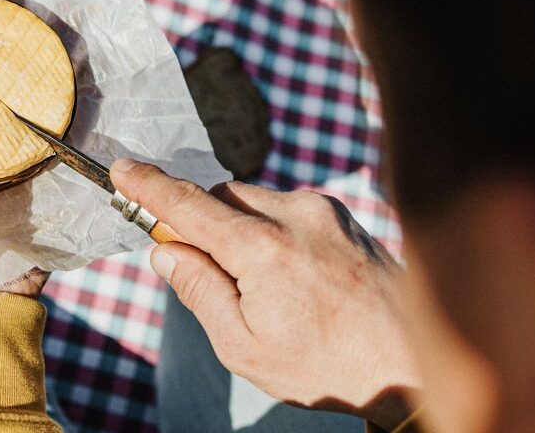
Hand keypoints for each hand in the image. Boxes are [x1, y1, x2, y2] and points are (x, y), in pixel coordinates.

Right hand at [113, 159, 421, 429]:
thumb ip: (200, 292)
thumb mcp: (245, 347)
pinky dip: (270, 232)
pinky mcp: (342, 215)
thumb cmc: (328, 366)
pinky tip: (289, 279)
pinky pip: (287, 210)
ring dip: (238, 229)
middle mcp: (294, 215)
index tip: (122, 169)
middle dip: (199, 220)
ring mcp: (323, 211)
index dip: (149, 187)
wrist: (412, 361)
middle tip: (191, 263)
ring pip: (255, 201)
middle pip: (221, 197)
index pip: (189, 204)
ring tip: (258, 289)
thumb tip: (167, 252)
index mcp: (263, 249)